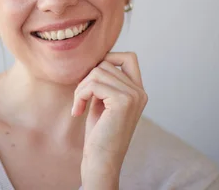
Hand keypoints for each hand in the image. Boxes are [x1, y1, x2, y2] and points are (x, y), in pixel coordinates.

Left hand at [72, 52, 147, 189]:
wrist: (102, 160)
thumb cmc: (99, 133)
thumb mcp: (103, 101)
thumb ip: (105, 81)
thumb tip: (96, 58)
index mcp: (138, 91)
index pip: (129, 57)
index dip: (108, 59)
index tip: (92, 80)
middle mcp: (140, 91)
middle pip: (106, 63)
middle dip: (87, 79)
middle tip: (80, 99)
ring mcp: (134, 95)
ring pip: (97, 71)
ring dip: (81, 88)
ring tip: (79, 105)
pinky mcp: (123, 101)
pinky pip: (93, 84)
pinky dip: (80, 95)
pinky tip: (78, 111)